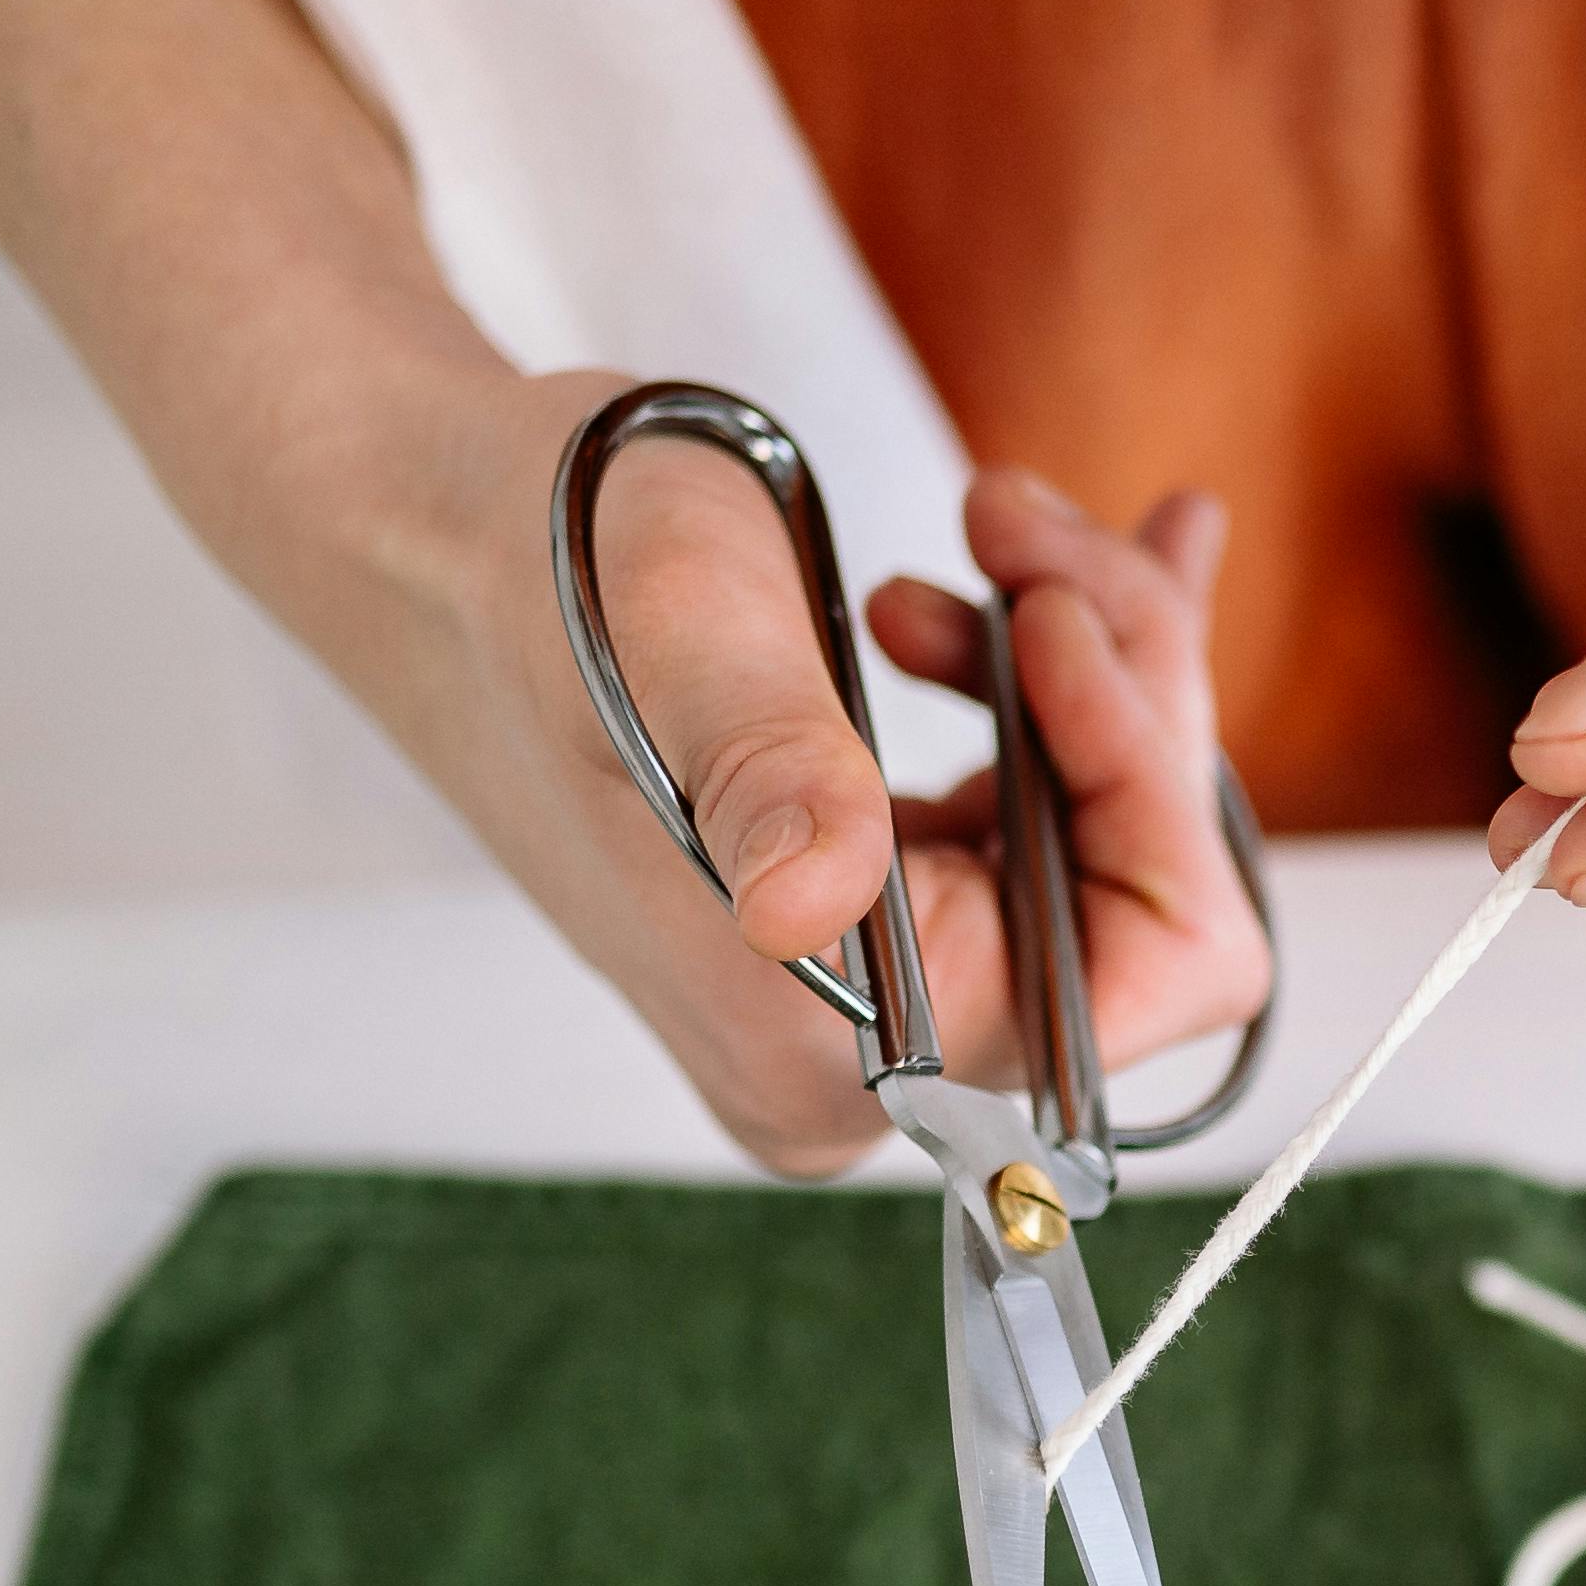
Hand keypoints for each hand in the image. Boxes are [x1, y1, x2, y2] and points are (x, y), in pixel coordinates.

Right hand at [0, 0, 1260, 1172]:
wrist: (440, 526)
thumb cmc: (547, 563)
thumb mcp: (678, 635)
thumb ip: (760, 763)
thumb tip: (806, 894)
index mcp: (831, 1055)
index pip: (1142, 973)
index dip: (1145, 782)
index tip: (1050, 611)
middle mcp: (869, 1066)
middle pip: (1142, 896)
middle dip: (1120, 687)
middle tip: (1009, 522)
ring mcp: (875, 994)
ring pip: (1110, 832)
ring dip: (1084, 650)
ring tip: (984, 519)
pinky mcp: (874, 913)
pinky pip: (1054, 809)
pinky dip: (1071, 667)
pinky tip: (1032, 551)